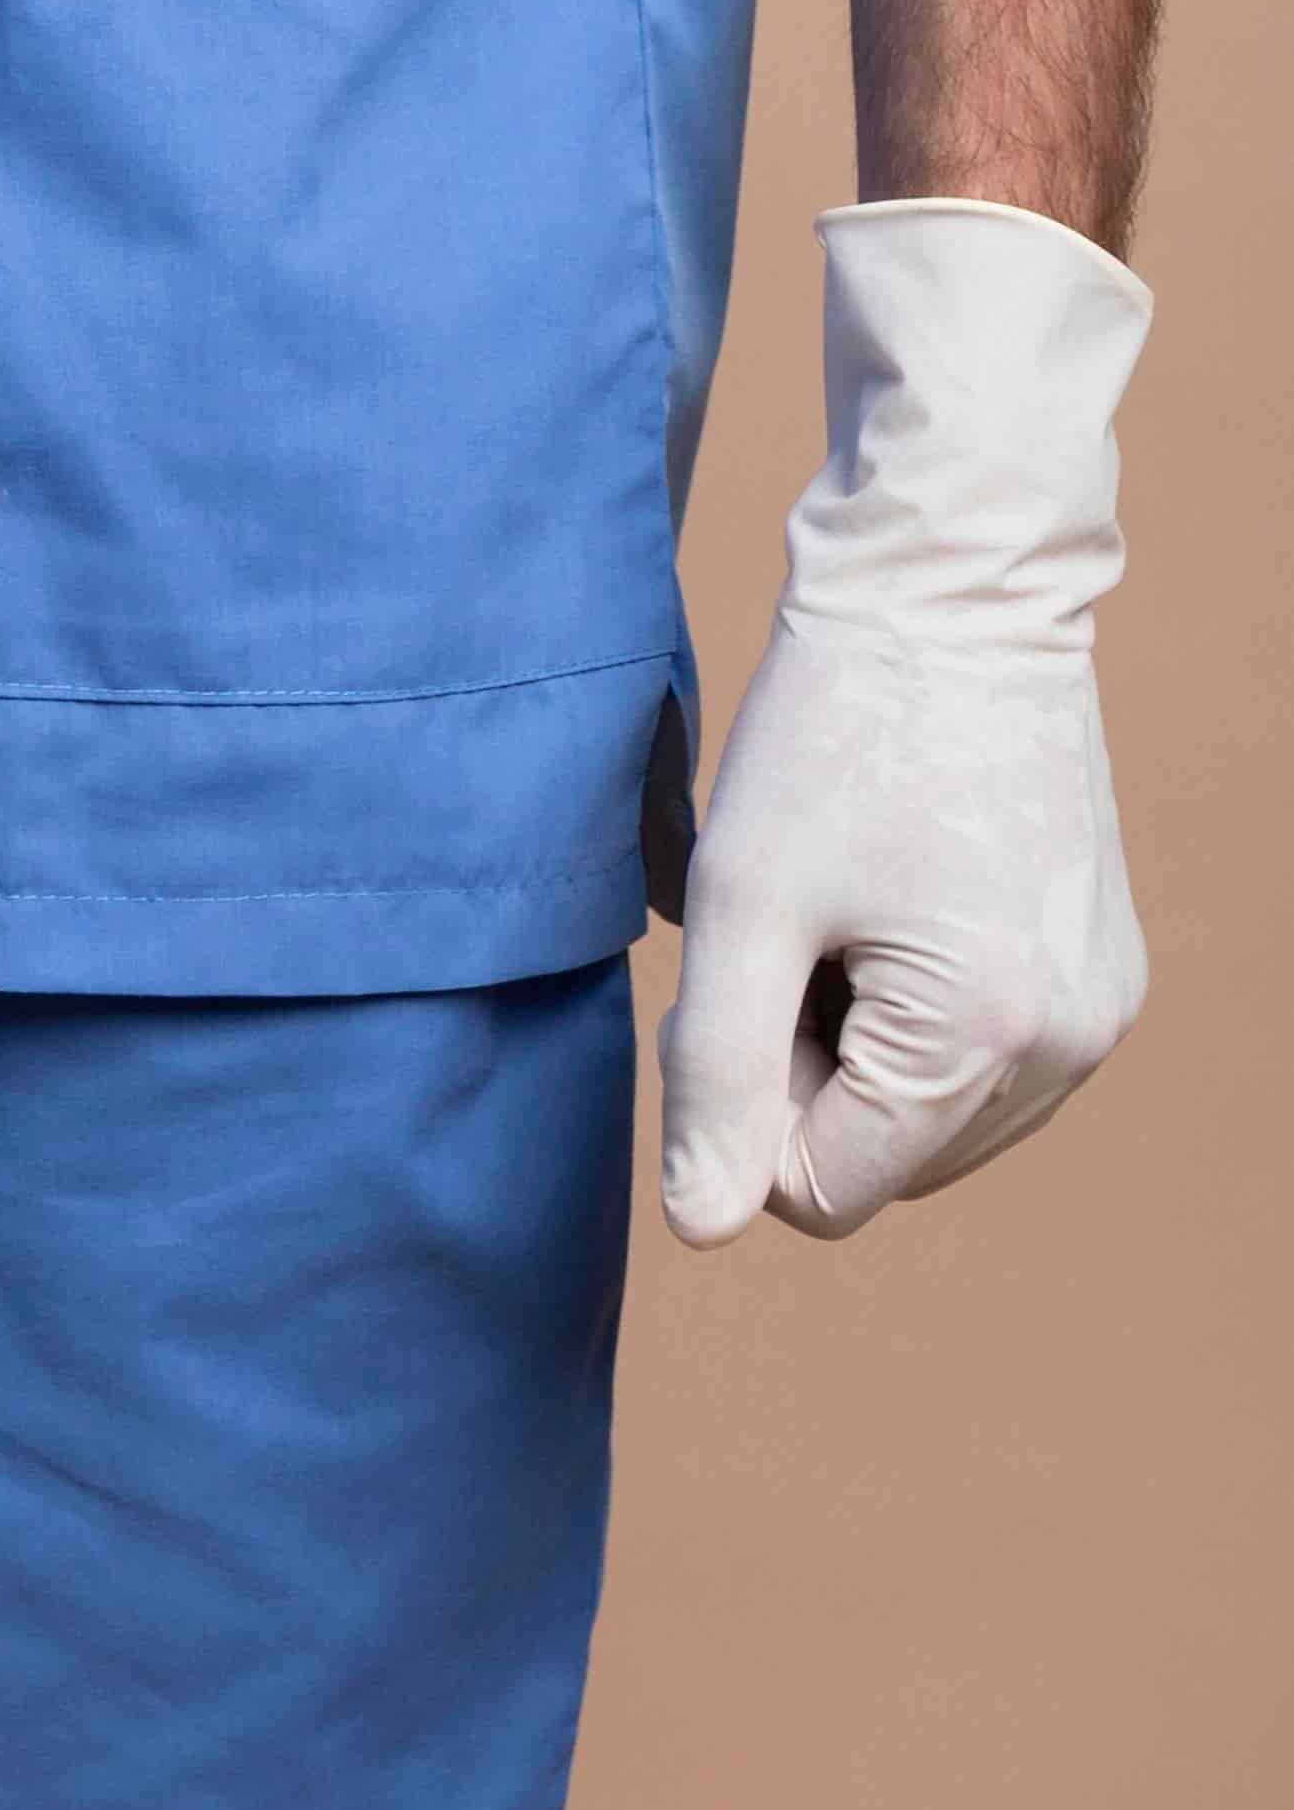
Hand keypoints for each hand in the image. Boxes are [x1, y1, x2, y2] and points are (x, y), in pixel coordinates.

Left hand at [660, 198, 1151, 1246]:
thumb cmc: (836, 723)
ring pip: (933, 1115)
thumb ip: (712, 1072)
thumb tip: (702, 1229)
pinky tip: (903, 889)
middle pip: (882, 1158)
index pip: (822, 1190)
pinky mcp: (1106, 970)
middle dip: (809, 1065)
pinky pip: (986, 1057)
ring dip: (864, 1037)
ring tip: (852, 897)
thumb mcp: (744, 894)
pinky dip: (921, 1004)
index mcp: (985, 1042)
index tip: (744, 963)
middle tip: (797, 917)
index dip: (747, 1094)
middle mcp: (1072, 1052)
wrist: (955, 580)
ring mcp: (1102, 1013)